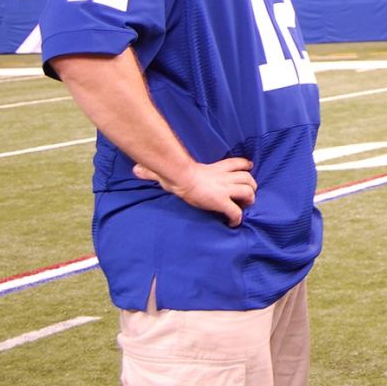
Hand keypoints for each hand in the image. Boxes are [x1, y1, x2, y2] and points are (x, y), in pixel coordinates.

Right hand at [133, 158, 256, 226]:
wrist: (180, 178)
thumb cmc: (174, 173)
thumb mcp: (170, 169)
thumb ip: (156, 171)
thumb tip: (135, 170)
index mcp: (215, 168)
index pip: (237, 163)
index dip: (245, 166)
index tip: (249, 168)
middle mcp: (223, 178)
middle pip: (248, 178)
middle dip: (251, 186)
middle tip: (247, 196)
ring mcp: (224, 190)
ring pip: (248, 192)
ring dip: (249, 200)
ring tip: (243, 207)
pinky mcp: (222, 202)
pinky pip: (236, 212)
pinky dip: (237, 219)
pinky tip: (233, 224)